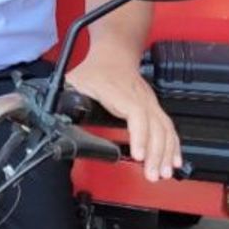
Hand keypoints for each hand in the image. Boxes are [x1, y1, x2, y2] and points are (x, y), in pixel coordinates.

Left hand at [66, 57, 180, 181]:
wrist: (114, 53)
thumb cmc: (95, 69)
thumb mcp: (75, 81)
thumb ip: (65, 98)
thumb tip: (55, 114)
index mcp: (120, 93)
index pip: (137, 114)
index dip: (140, 136)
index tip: (139, 155)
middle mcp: (140, 98)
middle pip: (155, 127)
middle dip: (156, 153)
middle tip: (152, 174)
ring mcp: (150, 103)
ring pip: (164, 129)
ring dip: (165, 153)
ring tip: (162, 173)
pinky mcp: (154, 107)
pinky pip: (168, 127)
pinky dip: (173, 145)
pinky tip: (173, 160)